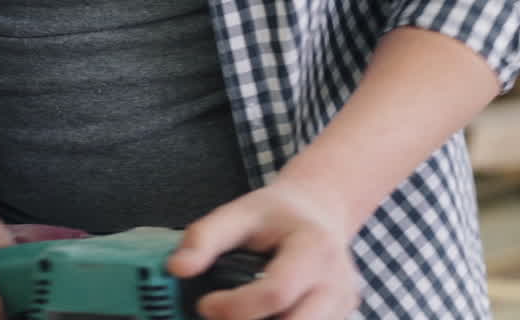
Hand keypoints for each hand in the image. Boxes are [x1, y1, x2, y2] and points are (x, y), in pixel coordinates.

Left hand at [166, 180, 361, 319]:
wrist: (320, 211)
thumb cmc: (279, 214)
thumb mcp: (240, 211)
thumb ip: (204, 237)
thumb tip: (176, 268)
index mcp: (315, 248)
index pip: (277, 292)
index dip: (235, 306)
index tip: (205, 304)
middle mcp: (336, 281)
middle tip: (220, 317)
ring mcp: (342, 304)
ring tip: (238, 312)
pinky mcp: (340, 318)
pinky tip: (261, 314)